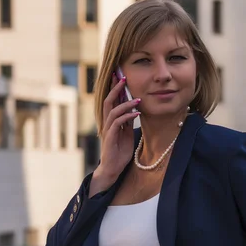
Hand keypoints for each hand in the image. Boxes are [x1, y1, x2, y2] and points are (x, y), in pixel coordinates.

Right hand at [93, 74, 140, 190]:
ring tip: (138, 99)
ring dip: (125, 103)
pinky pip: (117, 124)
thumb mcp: (127, 134)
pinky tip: (136, 113)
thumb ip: (128, 122)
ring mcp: (107, 130)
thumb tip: (135, 110)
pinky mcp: (109, 138)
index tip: (121, 76)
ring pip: (113, 111)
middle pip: (108, 101)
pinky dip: (127, 117)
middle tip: (123, 78)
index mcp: (111, 121)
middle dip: (115, 89)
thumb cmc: (120, 153)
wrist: (113, 169)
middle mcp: (107, 123)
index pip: (112, 101)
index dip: (115, 89)